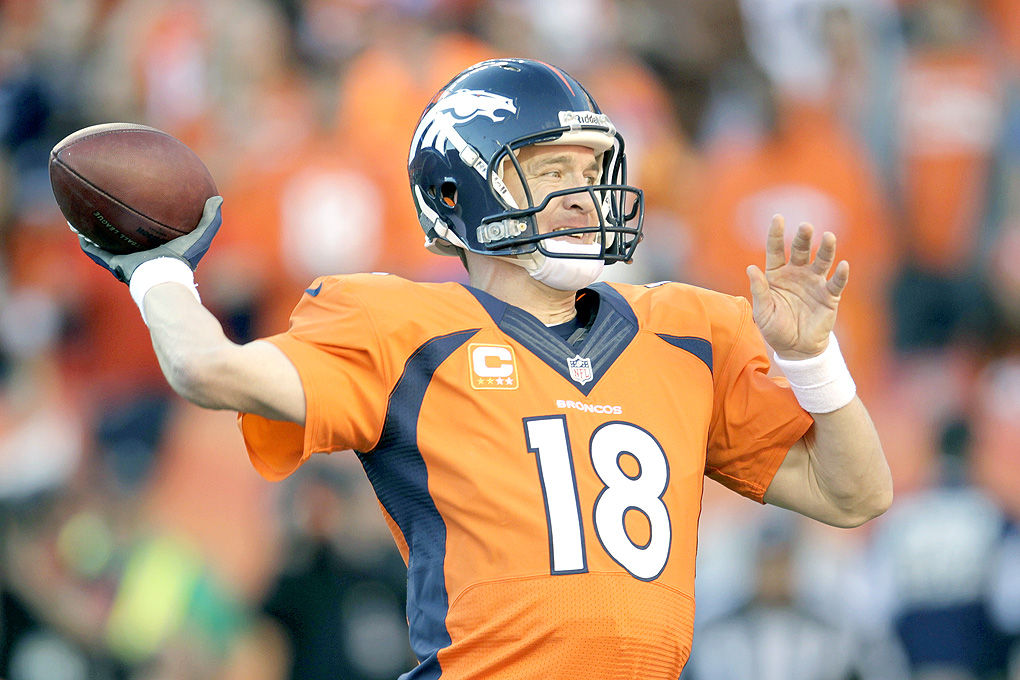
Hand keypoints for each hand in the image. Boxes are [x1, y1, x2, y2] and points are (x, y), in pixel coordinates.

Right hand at [79, 195, 222, 282]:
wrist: (164, 280)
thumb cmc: (182, 261)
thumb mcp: (201, 237)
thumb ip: (210, 219)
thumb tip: (218, 198)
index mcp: (158, 245)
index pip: (149, 227)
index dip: (143, 214)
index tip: (139, 197)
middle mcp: (140, 251)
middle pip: (124, 231)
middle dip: (116, 218)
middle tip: (109, 200)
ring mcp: (124, 258)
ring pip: (104, 239)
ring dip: (94, 227)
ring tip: (83, 210)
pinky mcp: (113, 263)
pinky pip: (94, 250)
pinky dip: (85, 239)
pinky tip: (75, 226)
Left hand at [746, 215, 848, 359]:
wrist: (795, 348)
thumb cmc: (775, 328)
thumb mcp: (763, 312)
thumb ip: (759, 290)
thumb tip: (751, 268)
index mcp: (776, 274)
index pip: (776, 249)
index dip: (776, 234)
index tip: (778, 218)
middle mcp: (797, 273)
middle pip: (801, 250)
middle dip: (803, 238)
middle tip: (805, 227)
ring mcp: (814, 283)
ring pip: (822, 261)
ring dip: (826, 249)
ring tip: (829, 237)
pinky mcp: (829, 296)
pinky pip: (836, 283)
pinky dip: (840, 274)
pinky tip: (842, 265)